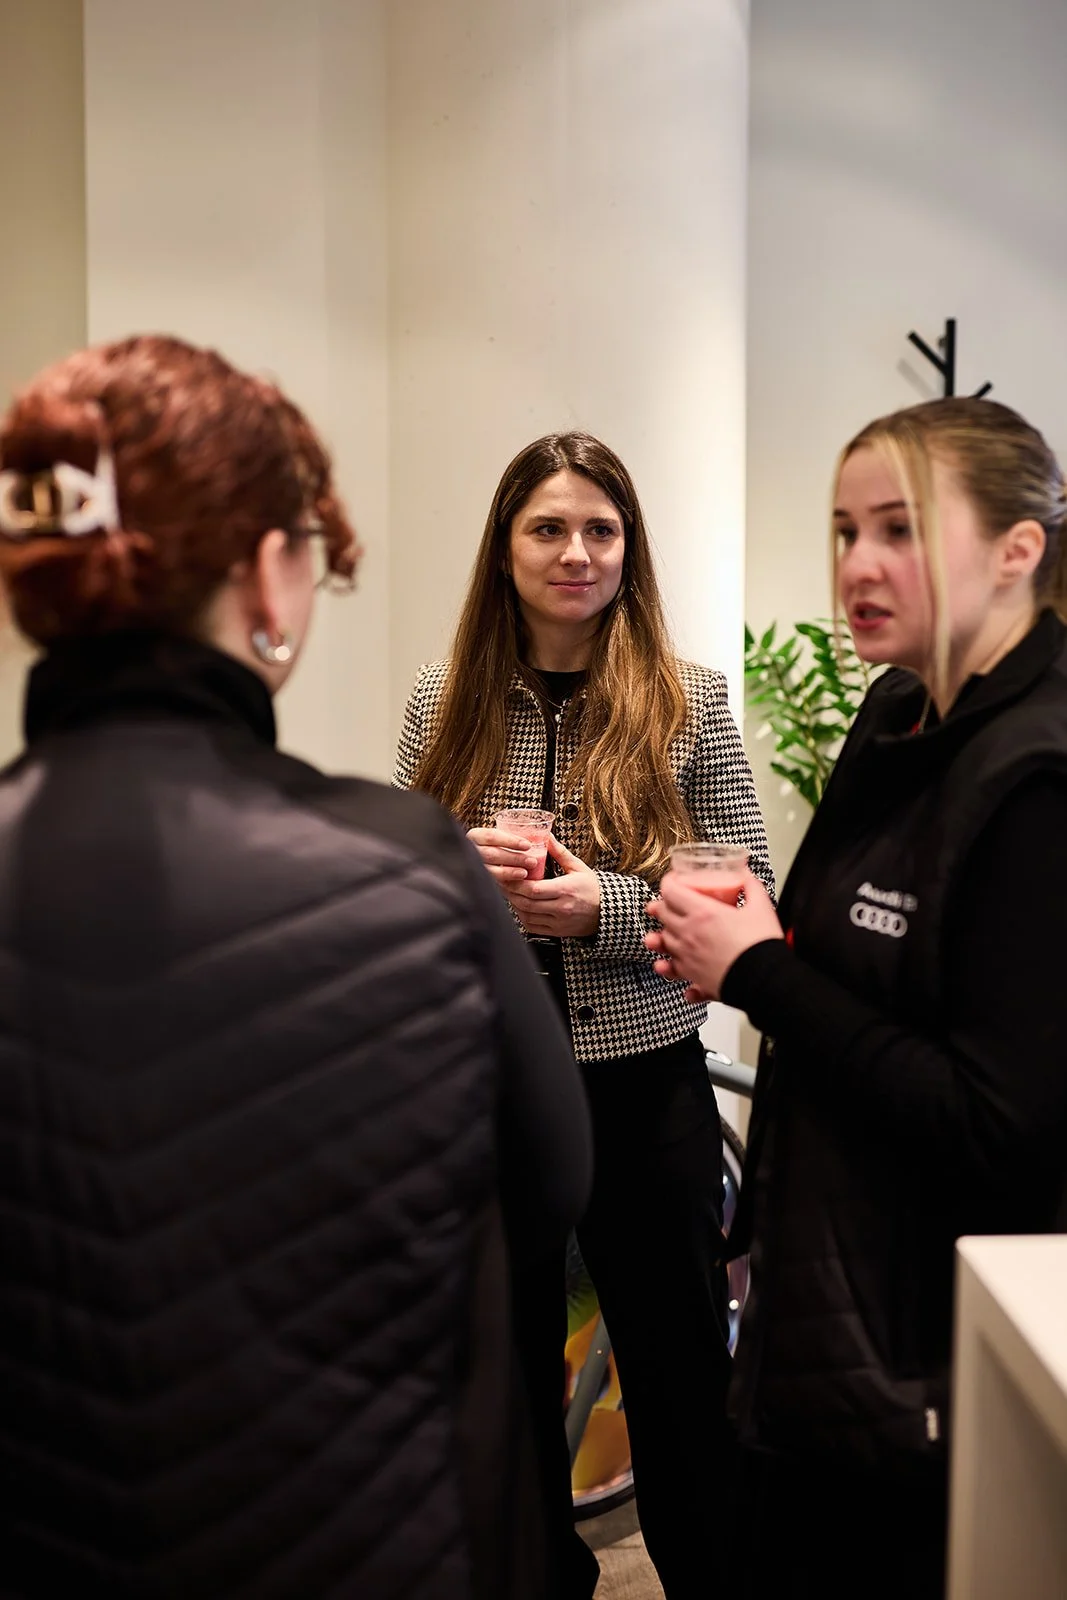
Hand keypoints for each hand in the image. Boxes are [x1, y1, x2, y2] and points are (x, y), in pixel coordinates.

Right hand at [467, 826, 539, 887]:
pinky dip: (505, 882)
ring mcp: (473, 866)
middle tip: (532, 861)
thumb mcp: (503, 838)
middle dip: (513, 858)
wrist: (476, 865)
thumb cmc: (498, 847)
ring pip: (491, 871)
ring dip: (509, 872)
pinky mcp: (479, 880)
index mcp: (475, 836)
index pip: (491, 836)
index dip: (509, 840)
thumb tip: (548, 836)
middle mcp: (471, 851)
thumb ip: (518, 837)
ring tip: (525, 873)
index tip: (527, 845)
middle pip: (492, 854)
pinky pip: (491, 882)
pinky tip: (517, 883)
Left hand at [505, 835, 600, 937]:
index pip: (534, 889)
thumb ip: (560, 852)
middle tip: (504, 883)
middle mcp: (561, 908)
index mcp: (566, 890)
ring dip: (515, 905)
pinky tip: (521, 907)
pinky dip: (523, 917)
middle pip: (527, 903)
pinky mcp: (557, 931)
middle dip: (512, 893)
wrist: (607, 912)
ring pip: (527, 916)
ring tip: (510, 893)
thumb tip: (547, 836)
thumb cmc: (592, 888)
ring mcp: (558, 922)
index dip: (518, 883)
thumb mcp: (578, 867)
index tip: (510, 874)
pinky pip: (533, 927)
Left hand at [644, 868, 781, 1001]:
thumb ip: (751, 887)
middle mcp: (689, 934)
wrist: (766, 981)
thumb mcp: (761, 907)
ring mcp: (687, 956)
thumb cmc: (761, 946)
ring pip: (663, 941)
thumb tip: (746, 876)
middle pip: (663, 914)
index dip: (669, 881)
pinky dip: (668, 967)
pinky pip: (672, 969)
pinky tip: (669, 966)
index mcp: (703, 913)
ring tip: (662, 933)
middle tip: (669, 902)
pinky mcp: (692, 976)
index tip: (675, 880)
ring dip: (661, 934)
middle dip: (663, 905)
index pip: (671, 891)